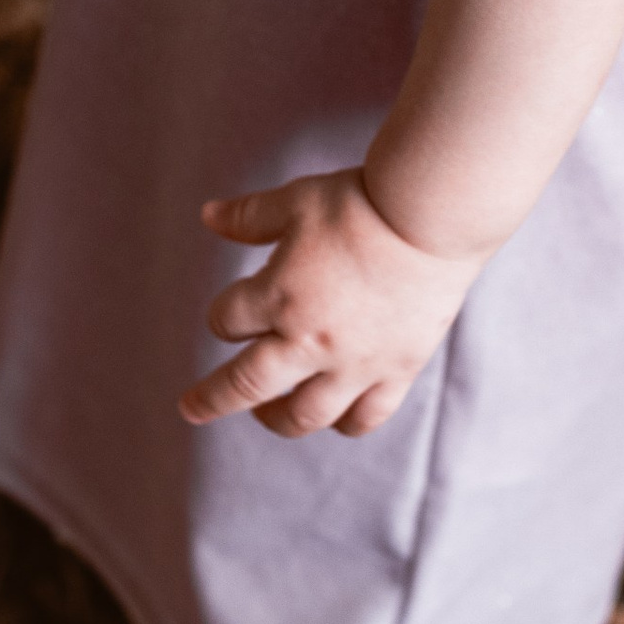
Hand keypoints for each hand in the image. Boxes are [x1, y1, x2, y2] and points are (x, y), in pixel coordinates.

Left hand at [180, 170, 483, 438]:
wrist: (431, 218)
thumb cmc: (360, 203)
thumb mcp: (295, 200)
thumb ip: (248, 216)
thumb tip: (206, 216)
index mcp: (278, 296)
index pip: (227, 321)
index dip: (221, 316)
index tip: (228, 312)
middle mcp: (309, 340)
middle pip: (248, 384)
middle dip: (213, 398)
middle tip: (192, 408)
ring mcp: (354, 363)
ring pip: (305, 414)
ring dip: (277, 419)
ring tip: (266, 415)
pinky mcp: (395, 371)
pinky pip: (365, 416)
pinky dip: (345, 423)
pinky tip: (334, 419)